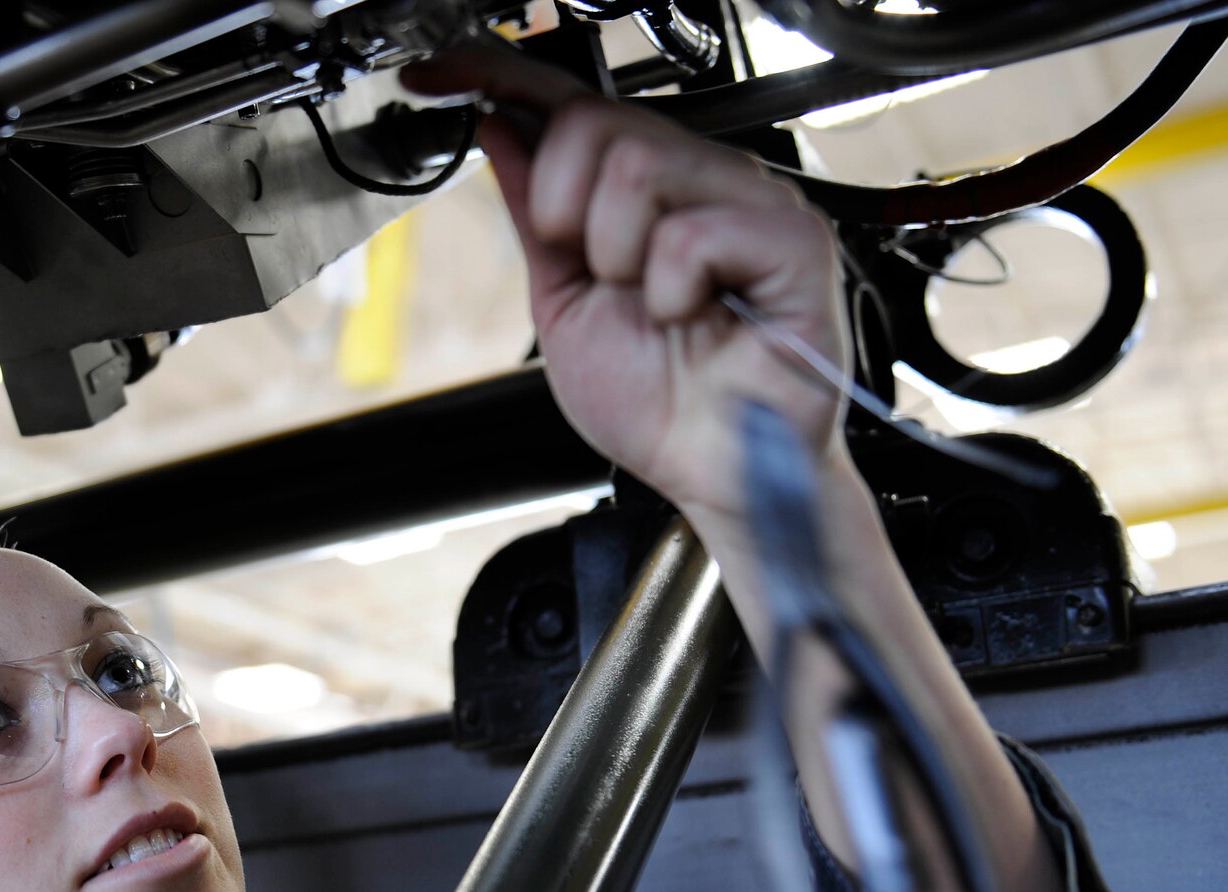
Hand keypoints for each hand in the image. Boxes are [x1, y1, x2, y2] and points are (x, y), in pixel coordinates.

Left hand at [402, 45, 850, 539]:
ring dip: (616, 254)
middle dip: (562, 208)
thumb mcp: (563, 302)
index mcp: (649, 194)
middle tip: (594, 272)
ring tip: (653, 305)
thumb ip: (534, 214)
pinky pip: (689, 232)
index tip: (434, 79)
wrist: (710, 477)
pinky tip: (690, 316)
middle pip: (596, 121)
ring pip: (638, 162)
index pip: (574, 104)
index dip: (498, 78)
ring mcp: (752, 207)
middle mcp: (702, 185)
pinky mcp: (793, 243)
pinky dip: (668, 290)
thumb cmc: (662, 407)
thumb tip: (496, 129)